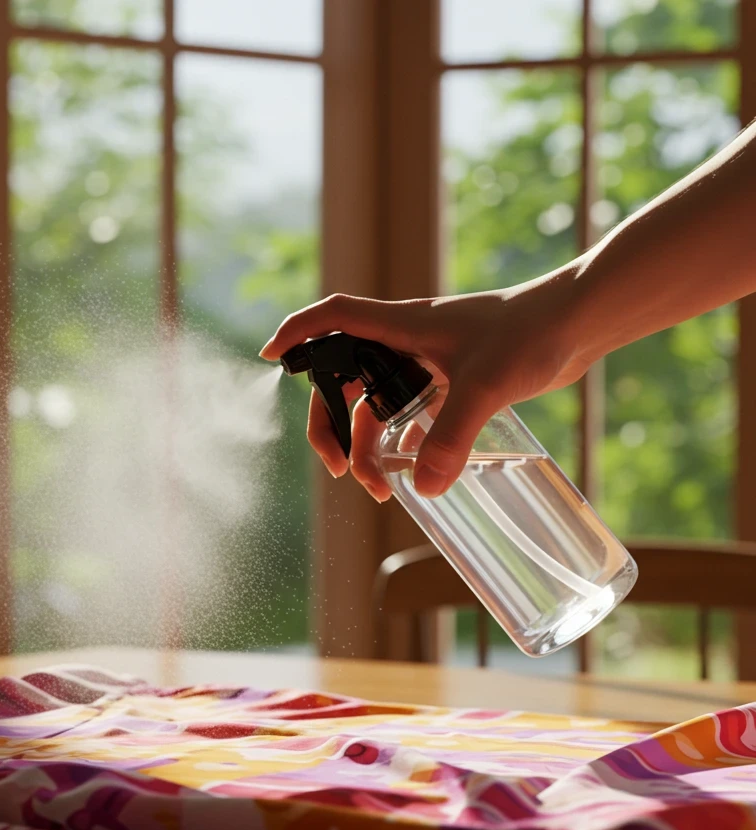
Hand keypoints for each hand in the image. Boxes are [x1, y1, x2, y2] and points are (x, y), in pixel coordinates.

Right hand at [260, 272, 594, 499]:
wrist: (578, 321)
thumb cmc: (532, 333)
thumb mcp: (486, 386)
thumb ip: (452, 436)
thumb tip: (424, 489)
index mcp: (401, 327)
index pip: (334, 319)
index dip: (299, 333)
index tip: (271, 357)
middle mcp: (407, 342)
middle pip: (345, 379)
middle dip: (334, 427)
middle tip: (341, 470)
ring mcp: (428, 361)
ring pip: (378, 404)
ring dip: (371, 445)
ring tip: (383, 488)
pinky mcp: (452, 378)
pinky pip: (410, 413)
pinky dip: (402, 442)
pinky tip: (413, 471)